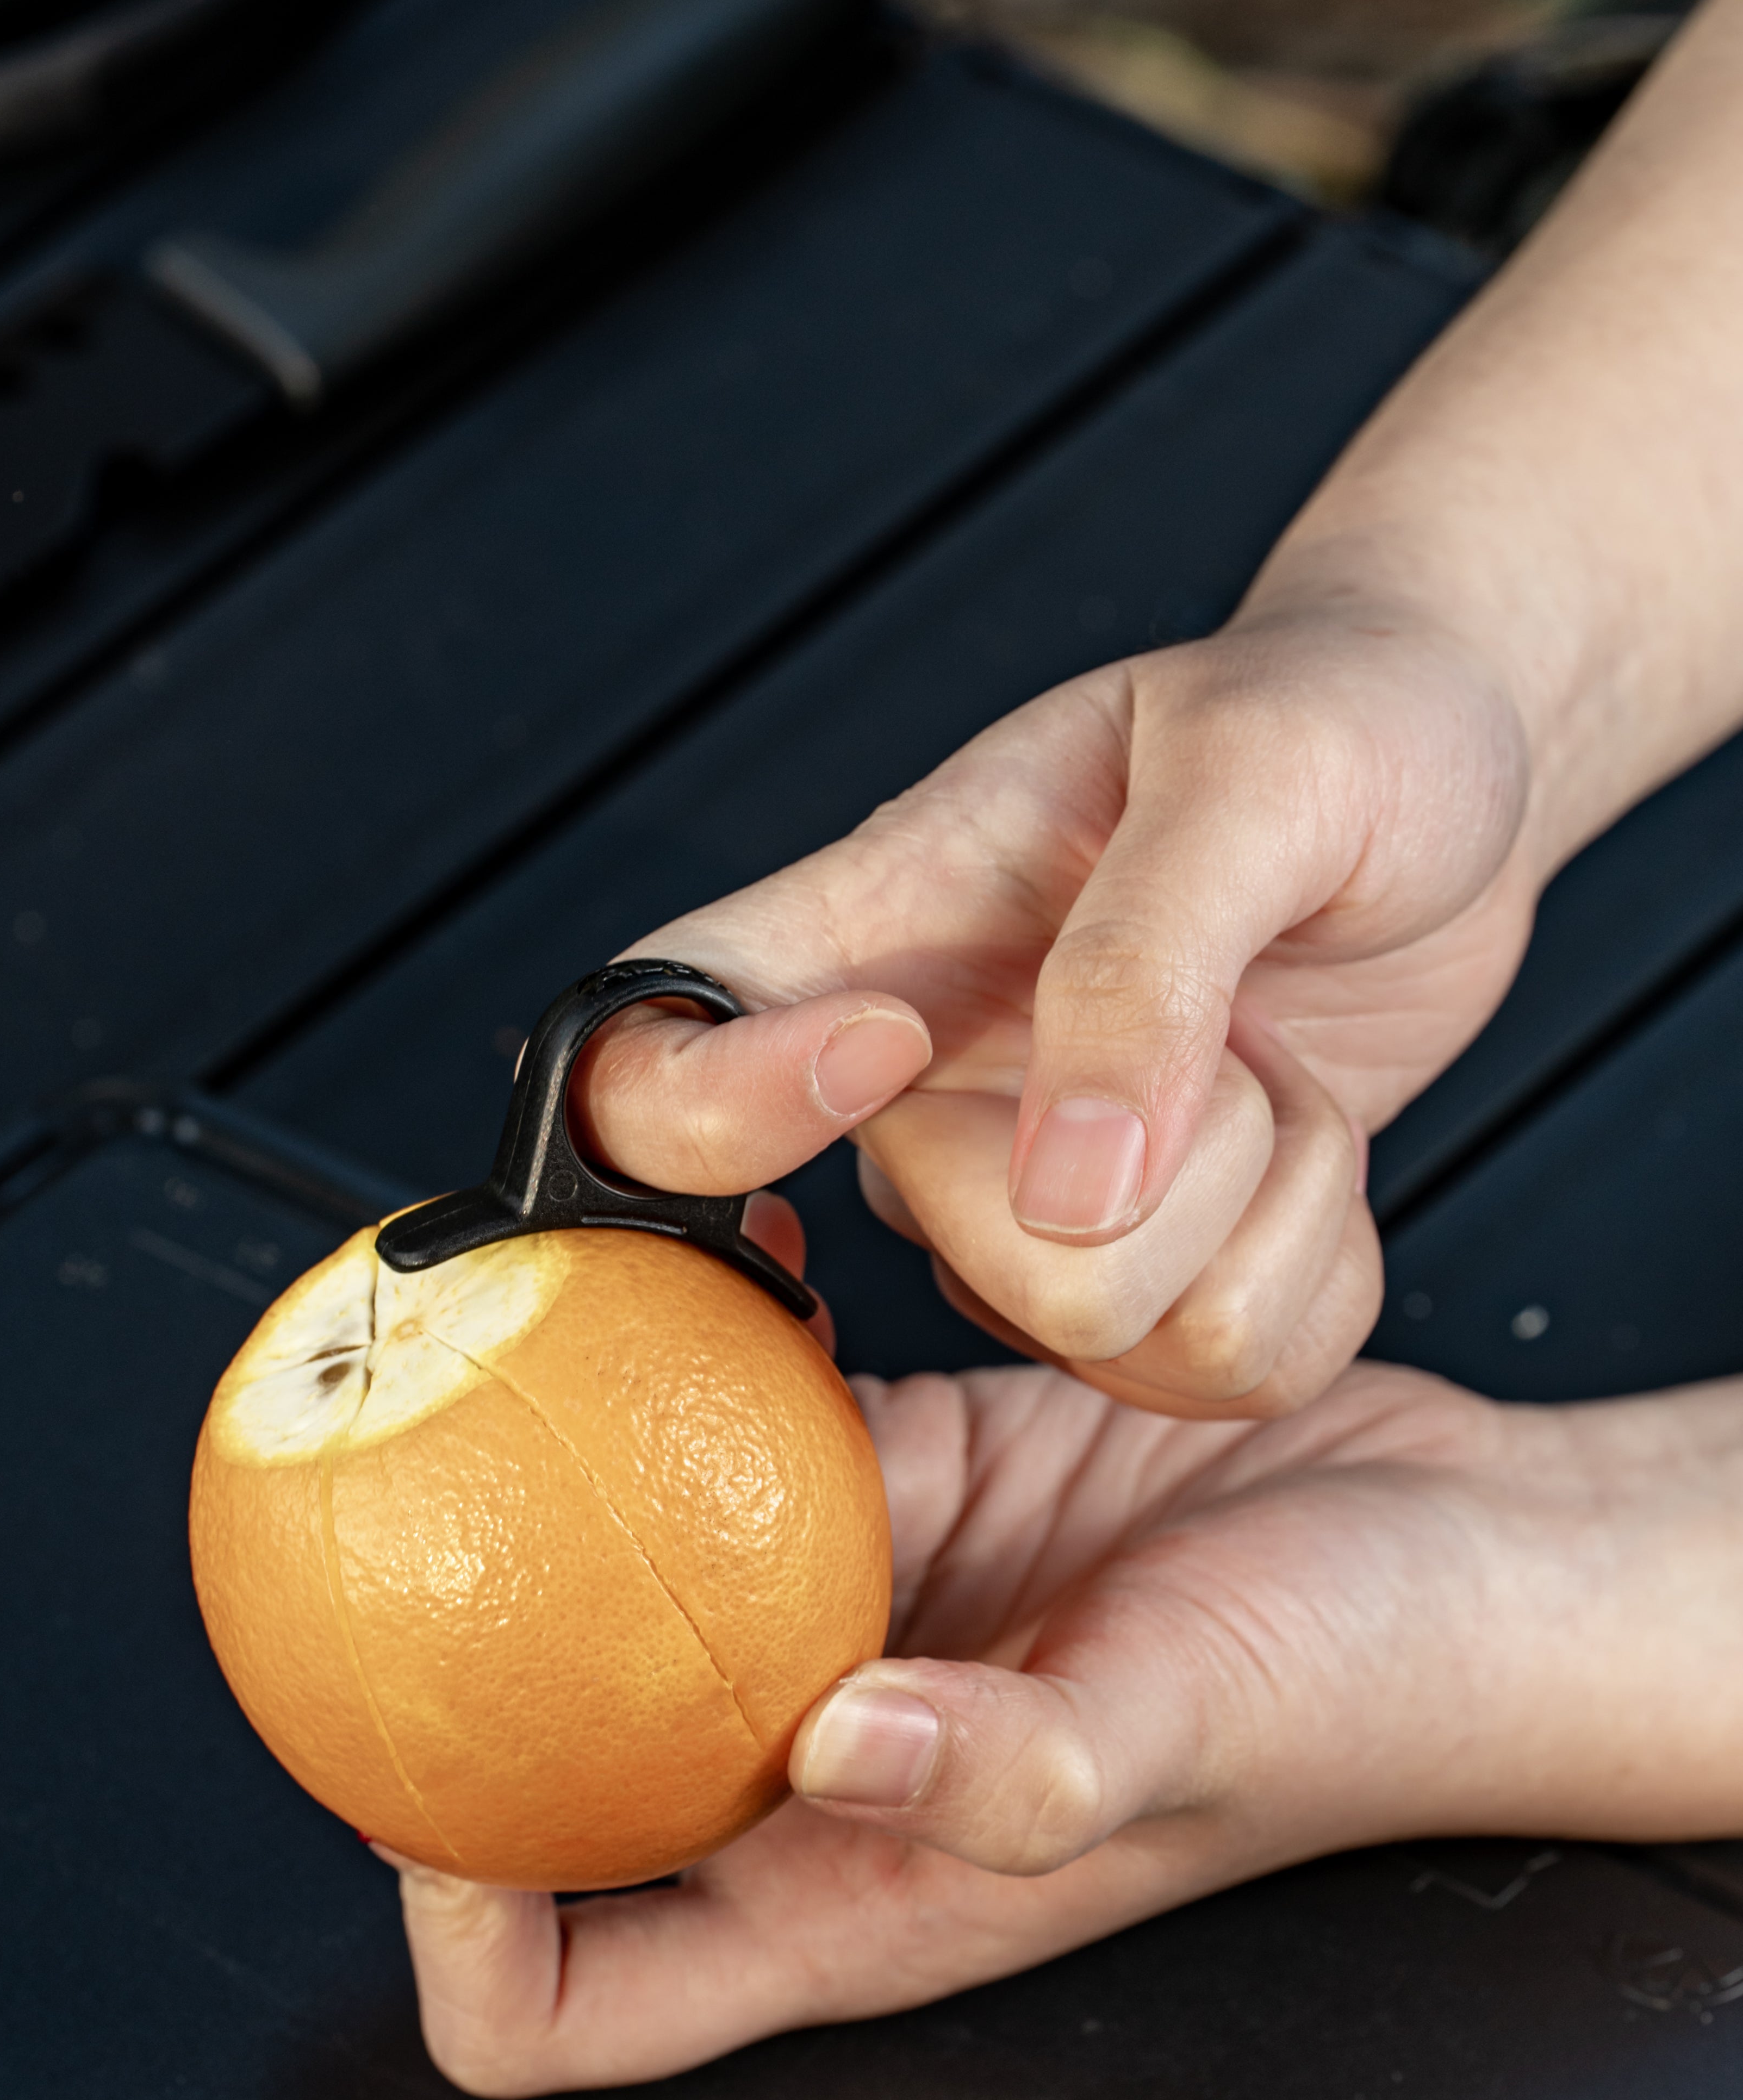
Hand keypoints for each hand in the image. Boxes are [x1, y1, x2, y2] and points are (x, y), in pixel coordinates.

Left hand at [384, 1350, 1742, 2092]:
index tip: (420, 1785)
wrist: (1462, 1549)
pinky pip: (726, 1428)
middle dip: (445, 1670)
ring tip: (509, 1359)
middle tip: (388, 1520)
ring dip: (549, 1483)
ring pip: (611, 1585)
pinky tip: (697, 1269)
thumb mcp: (1182, 1735)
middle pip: (539, 1781)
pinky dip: (688, 1359)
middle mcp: (802, 1782)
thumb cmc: (1355, 1693)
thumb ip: (1017, 1772)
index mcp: (836, 1905)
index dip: (454, 1928)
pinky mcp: (887, 1488)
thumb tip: (842, 1747)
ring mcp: (832, 1627)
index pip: (558, 2002)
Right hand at [576, 594, 1537, 1418]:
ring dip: (1272, 1198)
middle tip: (1242, 1019)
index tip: (887, 1049)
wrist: (1448, 780)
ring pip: (1121, 1332)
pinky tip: (1309, 1150)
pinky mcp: (1134, 1288)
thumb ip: (1145, 971)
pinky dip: (1324, 1271)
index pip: (651, 1061)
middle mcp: (915, 1104)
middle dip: (1187, 1167)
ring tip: (1270, 1057)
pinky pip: (1227, 1378)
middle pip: (992, 1261)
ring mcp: (1018, 1212)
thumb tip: (1068, 1196)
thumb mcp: (1264, 774)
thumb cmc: (1334, 721)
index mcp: (872, 933)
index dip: (713, 1113)